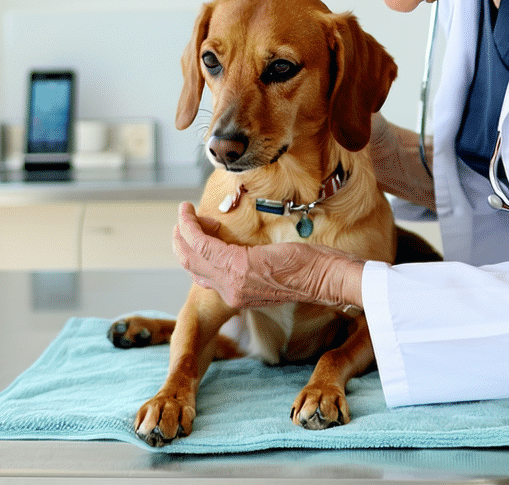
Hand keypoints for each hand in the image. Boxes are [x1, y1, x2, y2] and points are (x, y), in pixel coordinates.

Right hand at [171, 202, 364, 310]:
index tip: (199, 231)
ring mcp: (232, 282)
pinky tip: (190, 212)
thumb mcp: (272, 272)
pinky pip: (202, 244)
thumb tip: (238, 251)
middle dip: (182, 241)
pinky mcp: (237, 266)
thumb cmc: (308, 271)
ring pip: (191, 254)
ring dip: (184, 229)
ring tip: (186, 211)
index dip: (194, 253)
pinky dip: (191, 226)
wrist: (326, 278)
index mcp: (238, 296)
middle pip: (190, 266)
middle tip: (184, 221)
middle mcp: (230, 293)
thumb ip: (250, 267)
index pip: (202, 277)